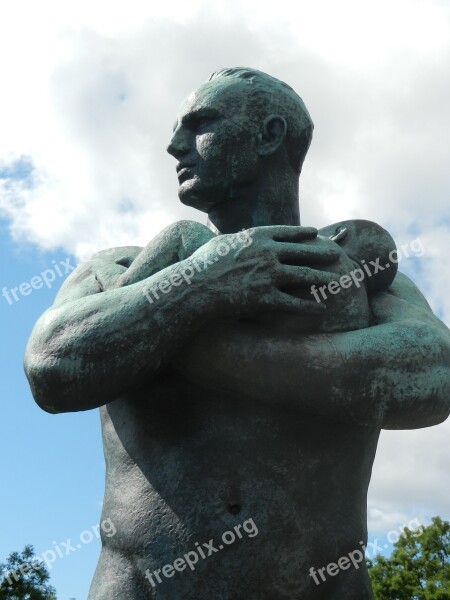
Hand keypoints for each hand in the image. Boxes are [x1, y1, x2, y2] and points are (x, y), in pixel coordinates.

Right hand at [188, 225, 341, 317]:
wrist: (195, 286)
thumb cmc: (201, 265)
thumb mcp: (219, 244)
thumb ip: (234, 239)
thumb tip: (237, 237)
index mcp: (257, 237)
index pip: (286, 233)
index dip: (302, 233)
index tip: (314, 233)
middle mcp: (268, 253)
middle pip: (302, 252)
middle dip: (321, 253)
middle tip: (335, 254)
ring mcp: (269, 275)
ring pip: (304, 276)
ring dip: (322, 278)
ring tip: (336, 281)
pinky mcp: (266, 298)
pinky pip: (294, 303)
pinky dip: (309, 307)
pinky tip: (320, 310)